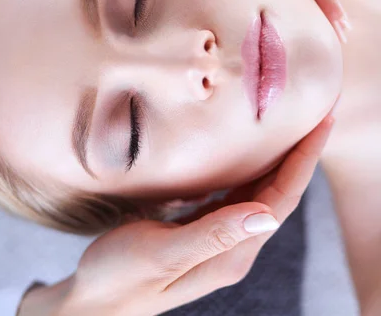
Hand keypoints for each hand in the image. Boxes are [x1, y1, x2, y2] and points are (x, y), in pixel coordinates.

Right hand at [17, 115, 331, 315]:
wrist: (92, 303)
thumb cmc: (119, 277)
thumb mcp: (162, 253)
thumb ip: (212, 235)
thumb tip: (266, 215)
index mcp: (231, 253)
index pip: (281, 199)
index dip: (303, 161)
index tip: (322, 124)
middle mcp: (232, 247)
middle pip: (279, 194)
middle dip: (301, 156)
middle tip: (316, 116)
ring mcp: (218, 240)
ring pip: (260, 193)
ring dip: (279, 162)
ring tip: (291, 129)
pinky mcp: (201, 232)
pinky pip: (237, 195)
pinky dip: (250, 171)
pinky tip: (247, 154)